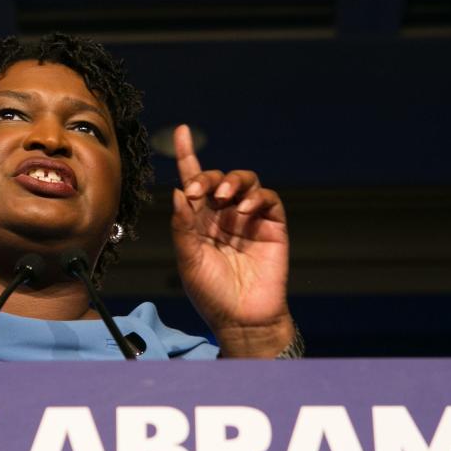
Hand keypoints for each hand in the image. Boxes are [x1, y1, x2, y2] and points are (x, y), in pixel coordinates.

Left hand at [170, 124, 294, 357]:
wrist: (242, 318)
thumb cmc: (211, 293)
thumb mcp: (188, 260)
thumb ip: (183, 226)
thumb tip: (178, 191)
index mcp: (199, 220)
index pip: (193, 181)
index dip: (187, 155)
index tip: (182, 131)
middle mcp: (223, 214)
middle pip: (218, 178)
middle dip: (208, 176)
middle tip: (199, 190)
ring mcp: (249, 218)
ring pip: (245, 181)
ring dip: (232, 181)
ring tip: (223, 197)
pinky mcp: (272, 226)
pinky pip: (268, 199)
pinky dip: (257, 197)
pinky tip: (244, 209)